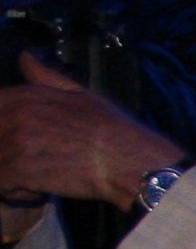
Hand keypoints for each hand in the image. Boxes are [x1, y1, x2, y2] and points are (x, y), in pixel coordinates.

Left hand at [0, 53, 183, 236]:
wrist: (130, 162)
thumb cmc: (114, 130)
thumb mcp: (83, 94)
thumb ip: (47, 77)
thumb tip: (25, 56)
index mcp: (27, 95)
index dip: (4, 129)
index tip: (21, 141)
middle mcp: (16, 115)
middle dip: (6, 153)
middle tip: (33, 163)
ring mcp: (15, 141)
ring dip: (11, 174)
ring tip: (37, 177)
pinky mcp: (19, 169)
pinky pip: (1, 184)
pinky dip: (16, 192)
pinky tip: (39, 189)